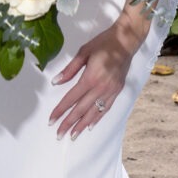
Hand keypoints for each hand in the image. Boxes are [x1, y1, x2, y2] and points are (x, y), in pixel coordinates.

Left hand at [49, 21, 142, 139]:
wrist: (126, 41)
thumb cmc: (103, 43)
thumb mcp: (83, 52)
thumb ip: (70, 69)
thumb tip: (56, 82)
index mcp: (90, 77)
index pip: (71, 98)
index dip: (60, 110)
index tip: (52, 120)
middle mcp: (101, 87)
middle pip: (81, 109)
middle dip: (69, 123)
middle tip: (59, 134)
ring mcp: (110, 91)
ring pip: (94, 113)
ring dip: (82, 125)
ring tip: (73, 136)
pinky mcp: (117, 91)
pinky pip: (105, 108)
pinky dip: (97, 118)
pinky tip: (90, 125)